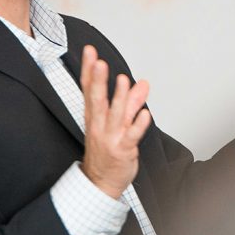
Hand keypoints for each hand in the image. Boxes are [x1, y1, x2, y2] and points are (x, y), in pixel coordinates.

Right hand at [79, 45, 151, 198]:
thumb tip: (142, 84)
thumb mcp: (116, 124)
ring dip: (120, 98)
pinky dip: (138, 125)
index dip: (89, 70)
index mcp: (95, 117)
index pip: (89, 89)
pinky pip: (131, 136)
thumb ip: (132, 102)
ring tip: (124, 80)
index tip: (90, 52)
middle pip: (97, 100)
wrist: (100, 183)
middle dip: (98, 81)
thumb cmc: (107, 151)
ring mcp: (110, 138)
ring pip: (116, 115)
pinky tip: (145, 114)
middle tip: (99, 62)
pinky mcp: (123, 150)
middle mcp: (100, 125)